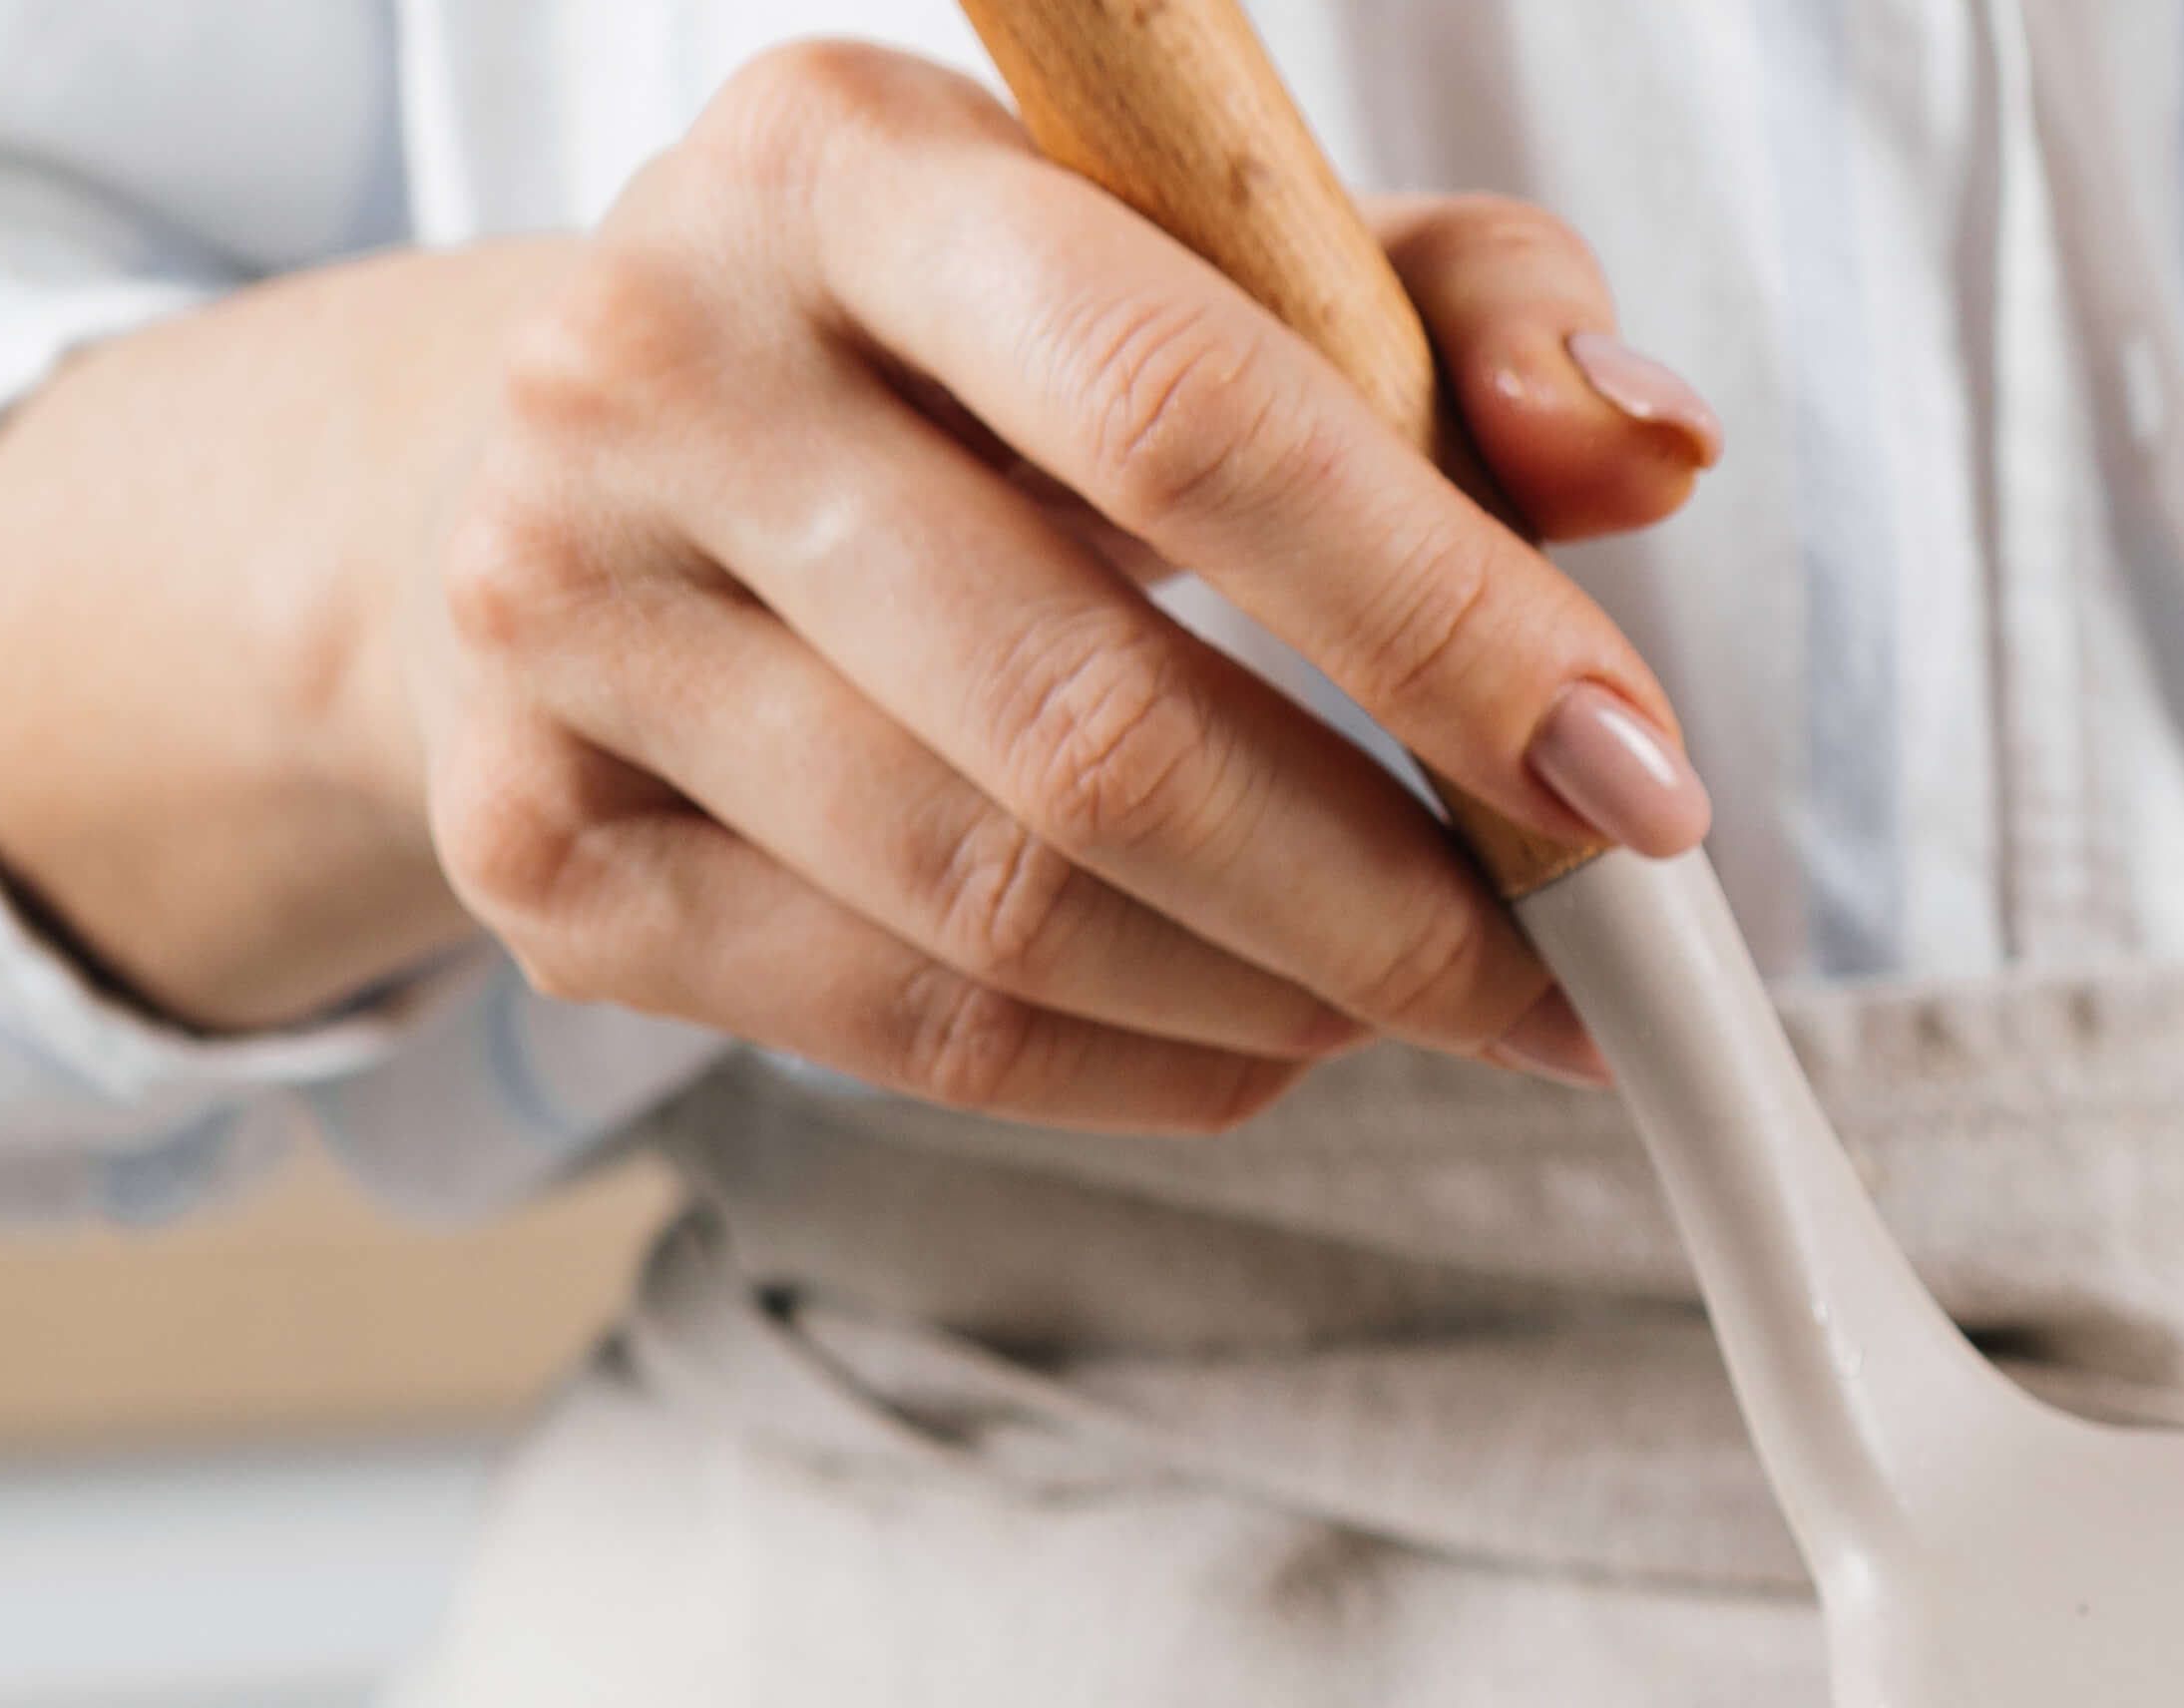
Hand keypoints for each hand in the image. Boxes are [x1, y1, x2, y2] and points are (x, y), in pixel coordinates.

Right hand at [0, 41, 1719, 1125]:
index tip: (1636, 784)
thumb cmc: (963, 363)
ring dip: (1290, 997)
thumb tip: (1652, 436)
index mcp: (840, 161)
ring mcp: (551, 615)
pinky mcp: (531, 842)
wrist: (577, 463)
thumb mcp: (1206, 262)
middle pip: (1094, 719)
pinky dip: (1150, 1070)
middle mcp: (648, 366)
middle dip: (1397, 892)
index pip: (1189, 416)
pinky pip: (908, 1031)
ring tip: (1442, 999)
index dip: (1444, 629)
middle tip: (1579, 972)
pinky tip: (1276, 1038)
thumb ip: (1454, 320)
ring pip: (1006, 905)